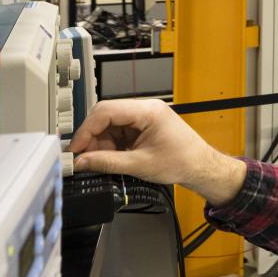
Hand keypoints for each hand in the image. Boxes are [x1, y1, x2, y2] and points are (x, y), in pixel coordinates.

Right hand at [68, 99, 246, 205]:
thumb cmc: (184, 162)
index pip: (105, 111)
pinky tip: (112, 158)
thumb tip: (82, 162)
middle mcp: (146, 109)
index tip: (76, 147)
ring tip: (101, 162)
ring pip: (110, 125)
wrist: (201, 167)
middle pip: (106, 116)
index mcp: (148, 111)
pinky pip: (120, 132)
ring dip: (102, 144)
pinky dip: (112, 146)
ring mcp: (145, 117)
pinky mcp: (144, 126)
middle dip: (93, 138)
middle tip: (84, 157)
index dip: (86, 130)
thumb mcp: (140, 165)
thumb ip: (108, 162)